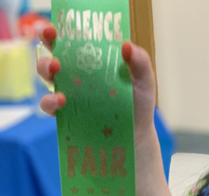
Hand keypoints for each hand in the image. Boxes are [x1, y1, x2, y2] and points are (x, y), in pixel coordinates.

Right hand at [36, 25, 156, 133]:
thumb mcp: (143, 80)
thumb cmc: (138, 103)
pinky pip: (50, 106)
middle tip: (56, 58)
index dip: (55, 33)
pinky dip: (51, 102)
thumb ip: (139, 61)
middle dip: (47, 51)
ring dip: (45, 70)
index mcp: (90, 60)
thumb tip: (126, 45)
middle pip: (51, 54)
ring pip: (46, 77)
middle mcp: (75, 74)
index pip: (68, 40)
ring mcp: (68, 93)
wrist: (137, 133)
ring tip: (56, 72)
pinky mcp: (66, 114)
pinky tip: (61, 101)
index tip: (53, 31)